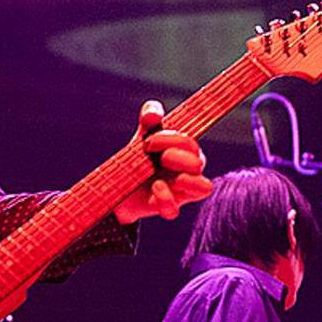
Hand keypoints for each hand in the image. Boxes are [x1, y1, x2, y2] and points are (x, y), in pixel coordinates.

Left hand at [115, 100, 211, 223]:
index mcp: (185, 152)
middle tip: (156, 157)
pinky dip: (165, 198)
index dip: (172, 139)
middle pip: (199, 162)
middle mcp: (189, 171)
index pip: (190, 143)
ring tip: (159, 176)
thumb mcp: (143, 136)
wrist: (118, 185)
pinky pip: (175, 210)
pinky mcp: (167, 208)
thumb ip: (149, 118)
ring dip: (184, 179)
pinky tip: (154, 188)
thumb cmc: (139, 158)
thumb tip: (154, 111)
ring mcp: (181, 191)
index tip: (148, 141)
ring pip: (204, 187)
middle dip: (176, 157)